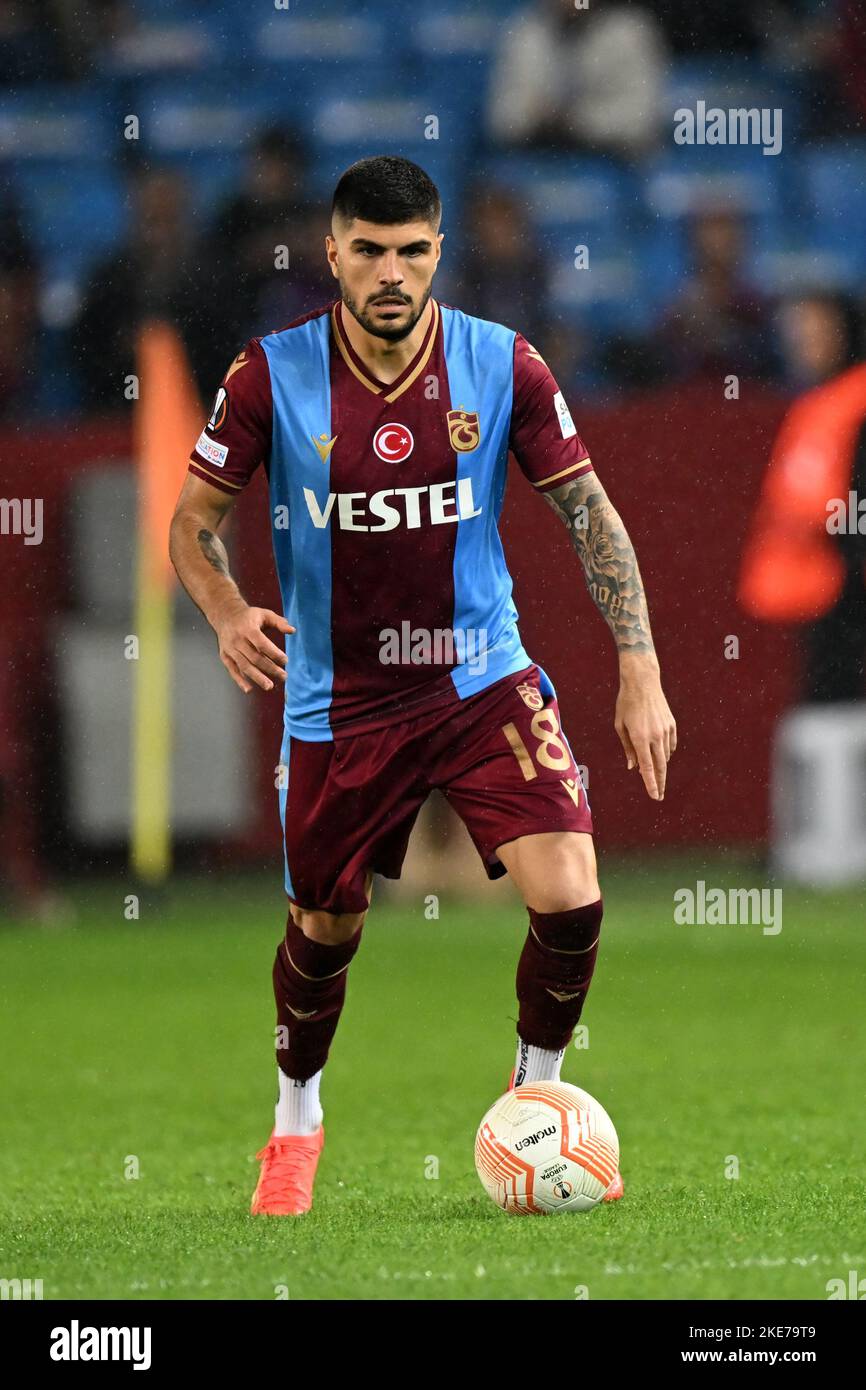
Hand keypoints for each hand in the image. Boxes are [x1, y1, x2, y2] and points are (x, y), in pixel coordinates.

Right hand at [212, 599, 293, 693]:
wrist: (225, 615)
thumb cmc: (249, 616)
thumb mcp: (264, 613)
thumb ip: (279, 622)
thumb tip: (292, 630)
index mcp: (248, 628)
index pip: (262, 644)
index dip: (274, 654)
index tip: (285, 661)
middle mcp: (237, 640)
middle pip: (255, 657)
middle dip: (270, 668)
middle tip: (284, 676)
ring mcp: (230, 649)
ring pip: (244, 666)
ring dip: (257, 677)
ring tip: (269, 686)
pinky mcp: (225, 656)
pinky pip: (232, 670)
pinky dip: (239, 680)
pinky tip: (249, 690)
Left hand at [614, 656, 676, 799]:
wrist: (643, 682)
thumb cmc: (626, 704)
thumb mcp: (620, 726)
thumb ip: (627, 748)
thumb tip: (633, 767)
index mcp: (640, 738)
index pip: (647, 767)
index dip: (651, 784)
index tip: (654, 796)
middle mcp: (655, 736)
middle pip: (660, 767)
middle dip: (660, 783)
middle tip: (659, 796)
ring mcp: (665, 730)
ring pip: (666, 756)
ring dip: (661, 767)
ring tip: (655, 774)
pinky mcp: (672, 724)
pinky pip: (670, 745)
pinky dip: (666, 753)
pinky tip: (661, 756)